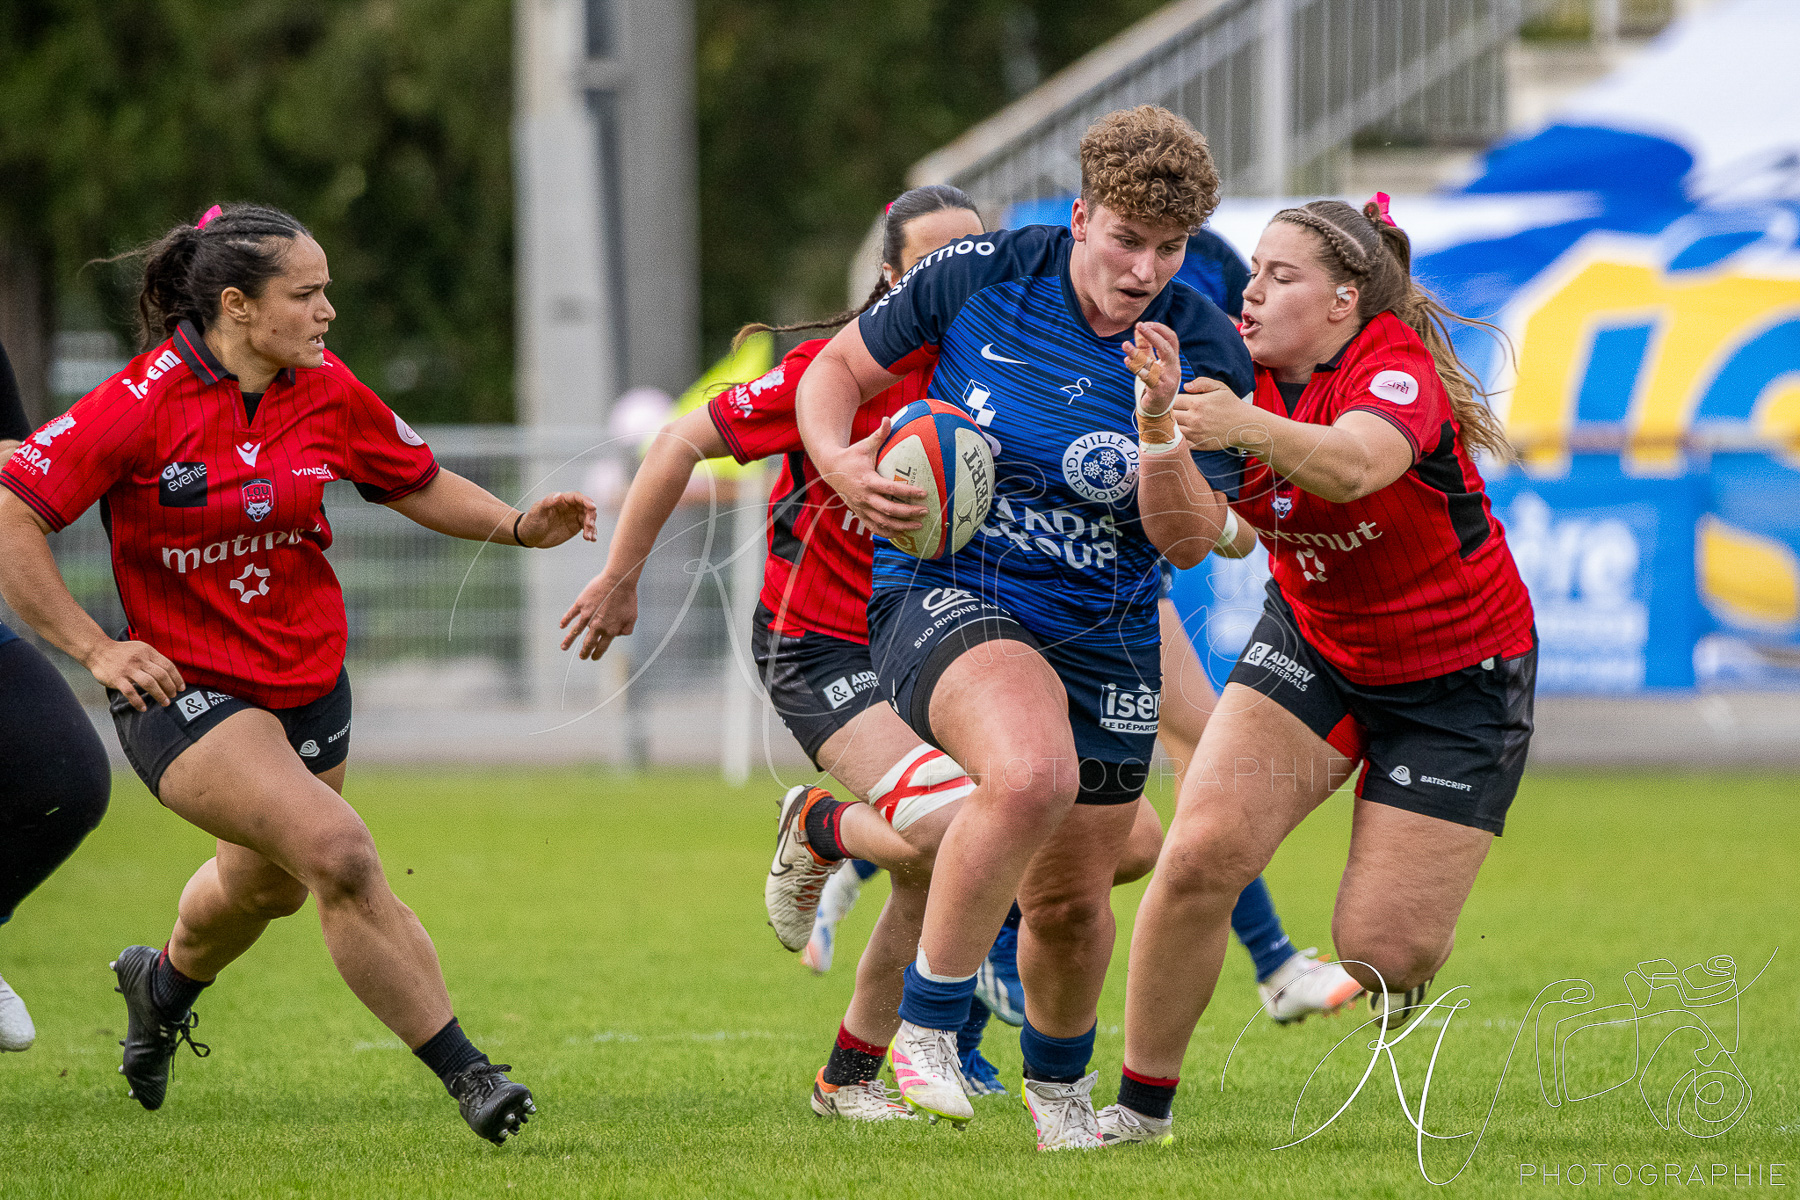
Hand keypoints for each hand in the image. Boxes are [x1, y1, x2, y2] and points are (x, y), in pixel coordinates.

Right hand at [86, 639, 184, 710]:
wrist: (98, 650)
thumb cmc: (122, 652)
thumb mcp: (141, 649)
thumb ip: (153, 659)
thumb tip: (170, 674)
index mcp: (148, 652)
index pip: (168, 666)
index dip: (177, 678)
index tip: (181, 688)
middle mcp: (139, 660)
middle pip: (161, 675)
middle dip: (170, 688)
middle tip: (173, 696)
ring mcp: (128, 669)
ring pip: (149, 684)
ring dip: (159, 695)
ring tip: (165, 703)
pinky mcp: (117, 678)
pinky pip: (130, 692)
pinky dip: (138, 701)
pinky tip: (143, 708)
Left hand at [517, 491, 598, 547]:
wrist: (529, 535)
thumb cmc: (531, 521)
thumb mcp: (537, 512)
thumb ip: (547, 502)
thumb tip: (558, 495)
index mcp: (561, 500)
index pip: (577, 497)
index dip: (586, 501)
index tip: (593, 507)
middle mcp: (570, 507)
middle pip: (586, 508)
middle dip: (591, 516)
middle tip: (589, 527)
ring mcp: (573, 516)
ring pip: (589, 518)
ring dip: (592, 527)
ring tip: (589, 538)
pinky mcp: (575, 526)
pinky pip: (587, 528)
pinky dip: (591, 533)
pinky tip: (592, 539)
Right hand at [559, 571, 637, 659]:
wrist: (619, 581)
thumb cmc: (628, 598)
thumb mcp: (632, 617)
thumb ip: (626, 630)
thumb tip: (618, 635)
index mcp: (610, 631)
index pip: (602, 647)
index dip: (597, 654)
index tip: (593, 658)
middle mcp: (597, 626)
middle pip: (588, 643)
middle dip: (584, 652)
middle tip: (581, 657)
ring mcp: (587, 615)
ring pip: (575, 632)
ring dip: (569, 641)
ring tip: (563, 648)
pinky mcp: (581, 604)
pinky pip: (570, 615)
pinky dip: (565, 621)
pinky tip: (562, 627)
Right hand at [819, 417, 925, 538]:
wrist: (831, 469)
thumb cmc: (852, 455)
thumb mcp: (865, 445)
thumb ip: (879, 434)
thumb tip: (888, 418)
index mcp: (867, 480)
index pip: (890, 489)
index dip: (907, 493)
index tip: (923, 493)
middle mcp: (864, 497)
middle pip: (888, 510)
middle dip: (907, 513)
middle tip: (924, 511)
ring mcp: (861, 508)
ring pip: (882, 523)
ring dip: (901, 527)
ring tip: (918, 527)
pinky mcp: (859, 513)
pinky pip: (874, 528)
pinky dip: (888, 533)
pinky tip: (902, 534)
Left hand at [1124, 322, 1180, 443]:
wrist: (1157, 413)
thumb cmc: (1153, 386)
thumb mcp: (1150, 364)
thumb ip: (1145, 347)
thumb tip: (1138, 329)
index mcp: (1173, 361)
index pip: (1172, 340)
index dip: (1160, 329)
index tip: (1145, 324)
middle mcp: (1174, 369)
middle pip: (1167, 348)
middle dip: (1154, 335)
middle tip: (1140, 325)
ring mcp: (1168, 381)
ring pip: (1153, 363)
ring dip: (1137, 352)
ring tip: (1124, 344)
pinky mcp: (1159, 391)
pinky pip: (1146, 377)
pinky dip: (1135, 368)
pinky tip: (1126, 360)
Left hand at [1174, 376, 1263, 452]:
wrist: (1244, 425)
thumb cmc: (1231, 404)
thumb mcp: (1219, 387)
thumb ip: (1201, 382)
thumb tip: (1185, 386)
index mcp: (1197, 403)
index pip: (1172, 401)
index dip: (1169, 401)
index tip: (1171, 401)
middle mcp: (1194, 419)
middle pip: (1170, 416)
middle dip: (1168, 413)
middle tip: (1169, 411)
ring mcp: (1196, 433)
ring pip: (1173, 429)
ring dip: (1171, 425)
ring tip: (1174, 421)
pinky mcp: (1198, 445)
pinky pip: (1180, 442)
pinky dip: (1177, 438)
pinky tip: (1180, 433)